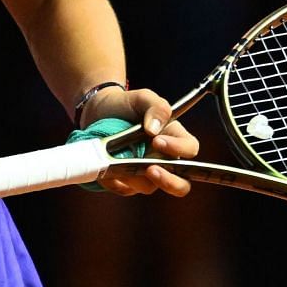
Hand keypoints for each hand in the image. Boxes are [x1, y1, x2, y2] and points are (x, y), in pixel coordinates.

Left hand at [81, 86, 197, 197]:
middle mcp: (164, 161)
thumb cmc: (126, 105)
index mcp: (175, 139)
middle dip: (169, 182)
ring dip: (133, 177)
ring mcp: (145, 174)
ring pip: (147, 187)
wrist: (97, 112)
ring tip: (116, 161)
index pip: (189, 149)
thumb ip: (156, 107)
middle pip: (181, 184)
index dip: (178, 148)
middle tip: (151, 170)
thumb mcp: (142, 98)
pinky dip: (114, 180)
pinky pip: (123, 189)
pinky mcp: (126, 182)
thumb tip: (154, 129)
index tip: (157, 140)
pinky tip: (106, 166)